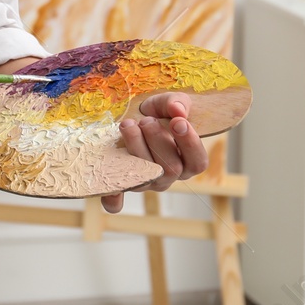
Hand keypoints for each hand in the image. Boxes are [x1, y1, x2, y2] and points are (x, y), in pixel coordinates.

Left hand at [100, 92, 208, 212]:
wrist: (135, 118)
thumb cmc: (158, 113)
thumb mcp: (169, 103)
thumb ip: (177, 103)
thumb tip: (177, 110)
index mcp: (187, 160)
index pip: (197, 162)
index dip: (190, 144)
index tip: (177, 122)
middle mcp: (169, 176)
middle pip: (170, 169)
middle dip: (158, 141)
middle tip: (147, 120)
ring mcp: (147, 182)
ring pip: (145, 176)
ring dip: (135, 148)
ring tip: (128, 125)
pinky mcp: (125, 185)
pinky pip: (119, 201)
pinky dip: (113, 197)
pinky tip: (107, 182)